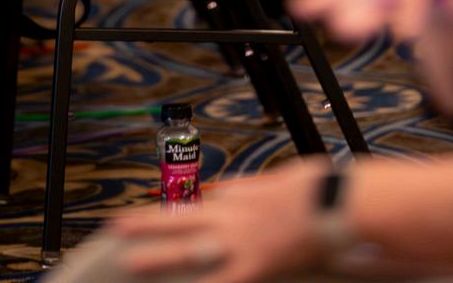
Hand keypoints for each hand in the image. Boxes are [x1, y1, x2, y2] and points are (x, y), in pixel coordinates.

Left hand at [115, 159, 327, 280]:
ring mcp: (239, 241)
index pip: (196, 203)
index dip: (170, 211)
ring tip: (130, 260)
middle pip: (180, 218)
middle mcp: (231, 215)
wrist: (335, 203)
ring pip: (189, 248)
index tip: (147, 216)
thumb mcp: (273, 181)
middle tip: (116, 226)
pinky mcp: (254, 265)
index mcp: (237, 194)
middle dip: (147, 223)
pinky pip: (220, 282)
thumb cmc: (313, 190)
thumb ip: (245, 189)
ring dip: (157, 255)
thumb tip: (220, 191)